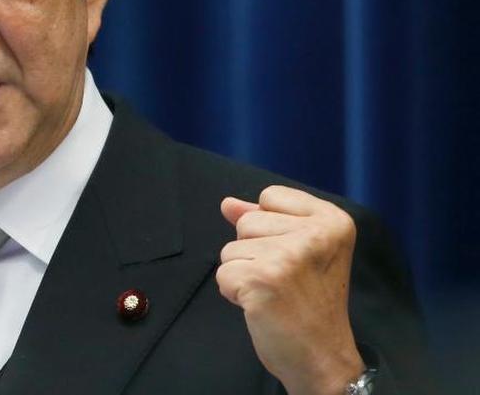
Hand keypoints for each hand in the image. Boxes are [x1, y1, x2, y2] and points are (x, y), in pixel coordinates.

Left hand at [217, 185, 364, 394]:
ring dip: (242, 273)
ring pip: (230, 248)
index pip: (270, 196)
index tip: (294, 256)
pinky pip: (222, 274)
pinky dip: (233, 292)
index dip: (270, 227)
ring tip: (273, 293)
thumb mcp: (300, 251)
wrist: (323, 359)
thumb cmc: (311, 305)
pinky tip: (261, 306)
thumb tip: (227, 203)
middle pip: (246, 221)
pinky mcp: (262, 278)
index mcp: (333, 220)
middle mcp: (315, 234)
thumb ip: (266, 221)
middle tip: (284, 280)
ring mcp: (288, 256)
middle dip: (253, 251)